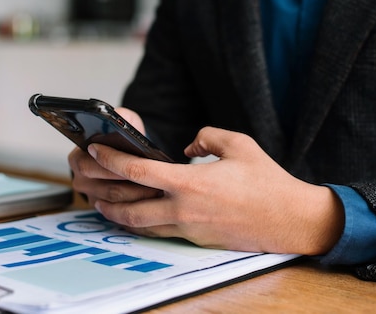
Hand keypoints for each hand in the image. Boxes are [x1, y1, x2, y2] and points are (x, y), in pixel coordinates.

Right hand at [68, 107, 161, 205]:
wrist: (124, 152)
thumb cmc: (123, 137)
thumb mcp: (121, 120)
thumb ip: (119, 116)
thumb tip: (119, 118)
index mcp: (78, 158)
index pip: (91, 166)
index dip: (114, 167)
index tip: (135, 165)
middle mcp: (80, 180)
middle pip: (108, 189)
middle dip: (133, 186)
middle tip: (155, 182)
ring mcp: (92, 198)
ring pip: (118, 203)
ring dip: (139, 197)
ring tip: (160, 190)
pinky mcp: (105, 212)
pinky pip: (122, 213)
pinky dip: (139, 207)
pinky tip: (154, 198)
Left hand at [89, 127, 344, 255]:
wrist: (290, 219)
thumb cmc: (267, 181)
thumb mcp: (238, 144)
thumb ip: (207, 136)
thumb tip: (188, 146)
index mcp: (190, 183)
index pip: (138, 172)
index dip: (111, 160)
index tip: (95, 150)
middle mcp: (183, 209)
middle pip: (128, 206)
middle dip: (101, 192)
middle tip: (85, 179)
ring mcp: (188, 228)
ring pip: (138, 225)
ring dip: (114, 213)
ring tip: (99, 201)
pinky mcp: (195, 239)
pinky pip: (157, 232)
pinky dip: (137, 224)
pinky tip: (131, 215)